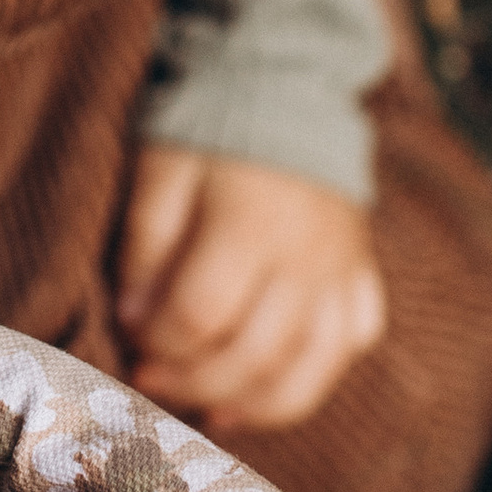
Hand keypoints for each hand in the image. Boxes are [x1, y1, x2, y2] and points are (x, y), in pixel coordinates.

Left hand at [114, 147, 385, 434]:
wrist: (286, 82)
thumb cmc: (208, 129)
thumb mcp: (159, 171)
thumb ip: (144, 246)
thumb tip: (134, 321)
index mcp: (249, 226)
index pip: (201, 316)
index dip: (156, 341)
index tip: (129, 337)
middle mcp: (305, 258)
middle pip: (254, 355)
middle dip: (193, 383)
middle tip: (151, 380)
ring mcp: (342, 271)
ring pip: (310, 370)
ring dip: (252, 405)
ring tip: (206, 408)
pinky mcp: (362, 274)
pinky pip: (351, 346)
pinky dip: (310, 382)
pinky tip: (262, 393)